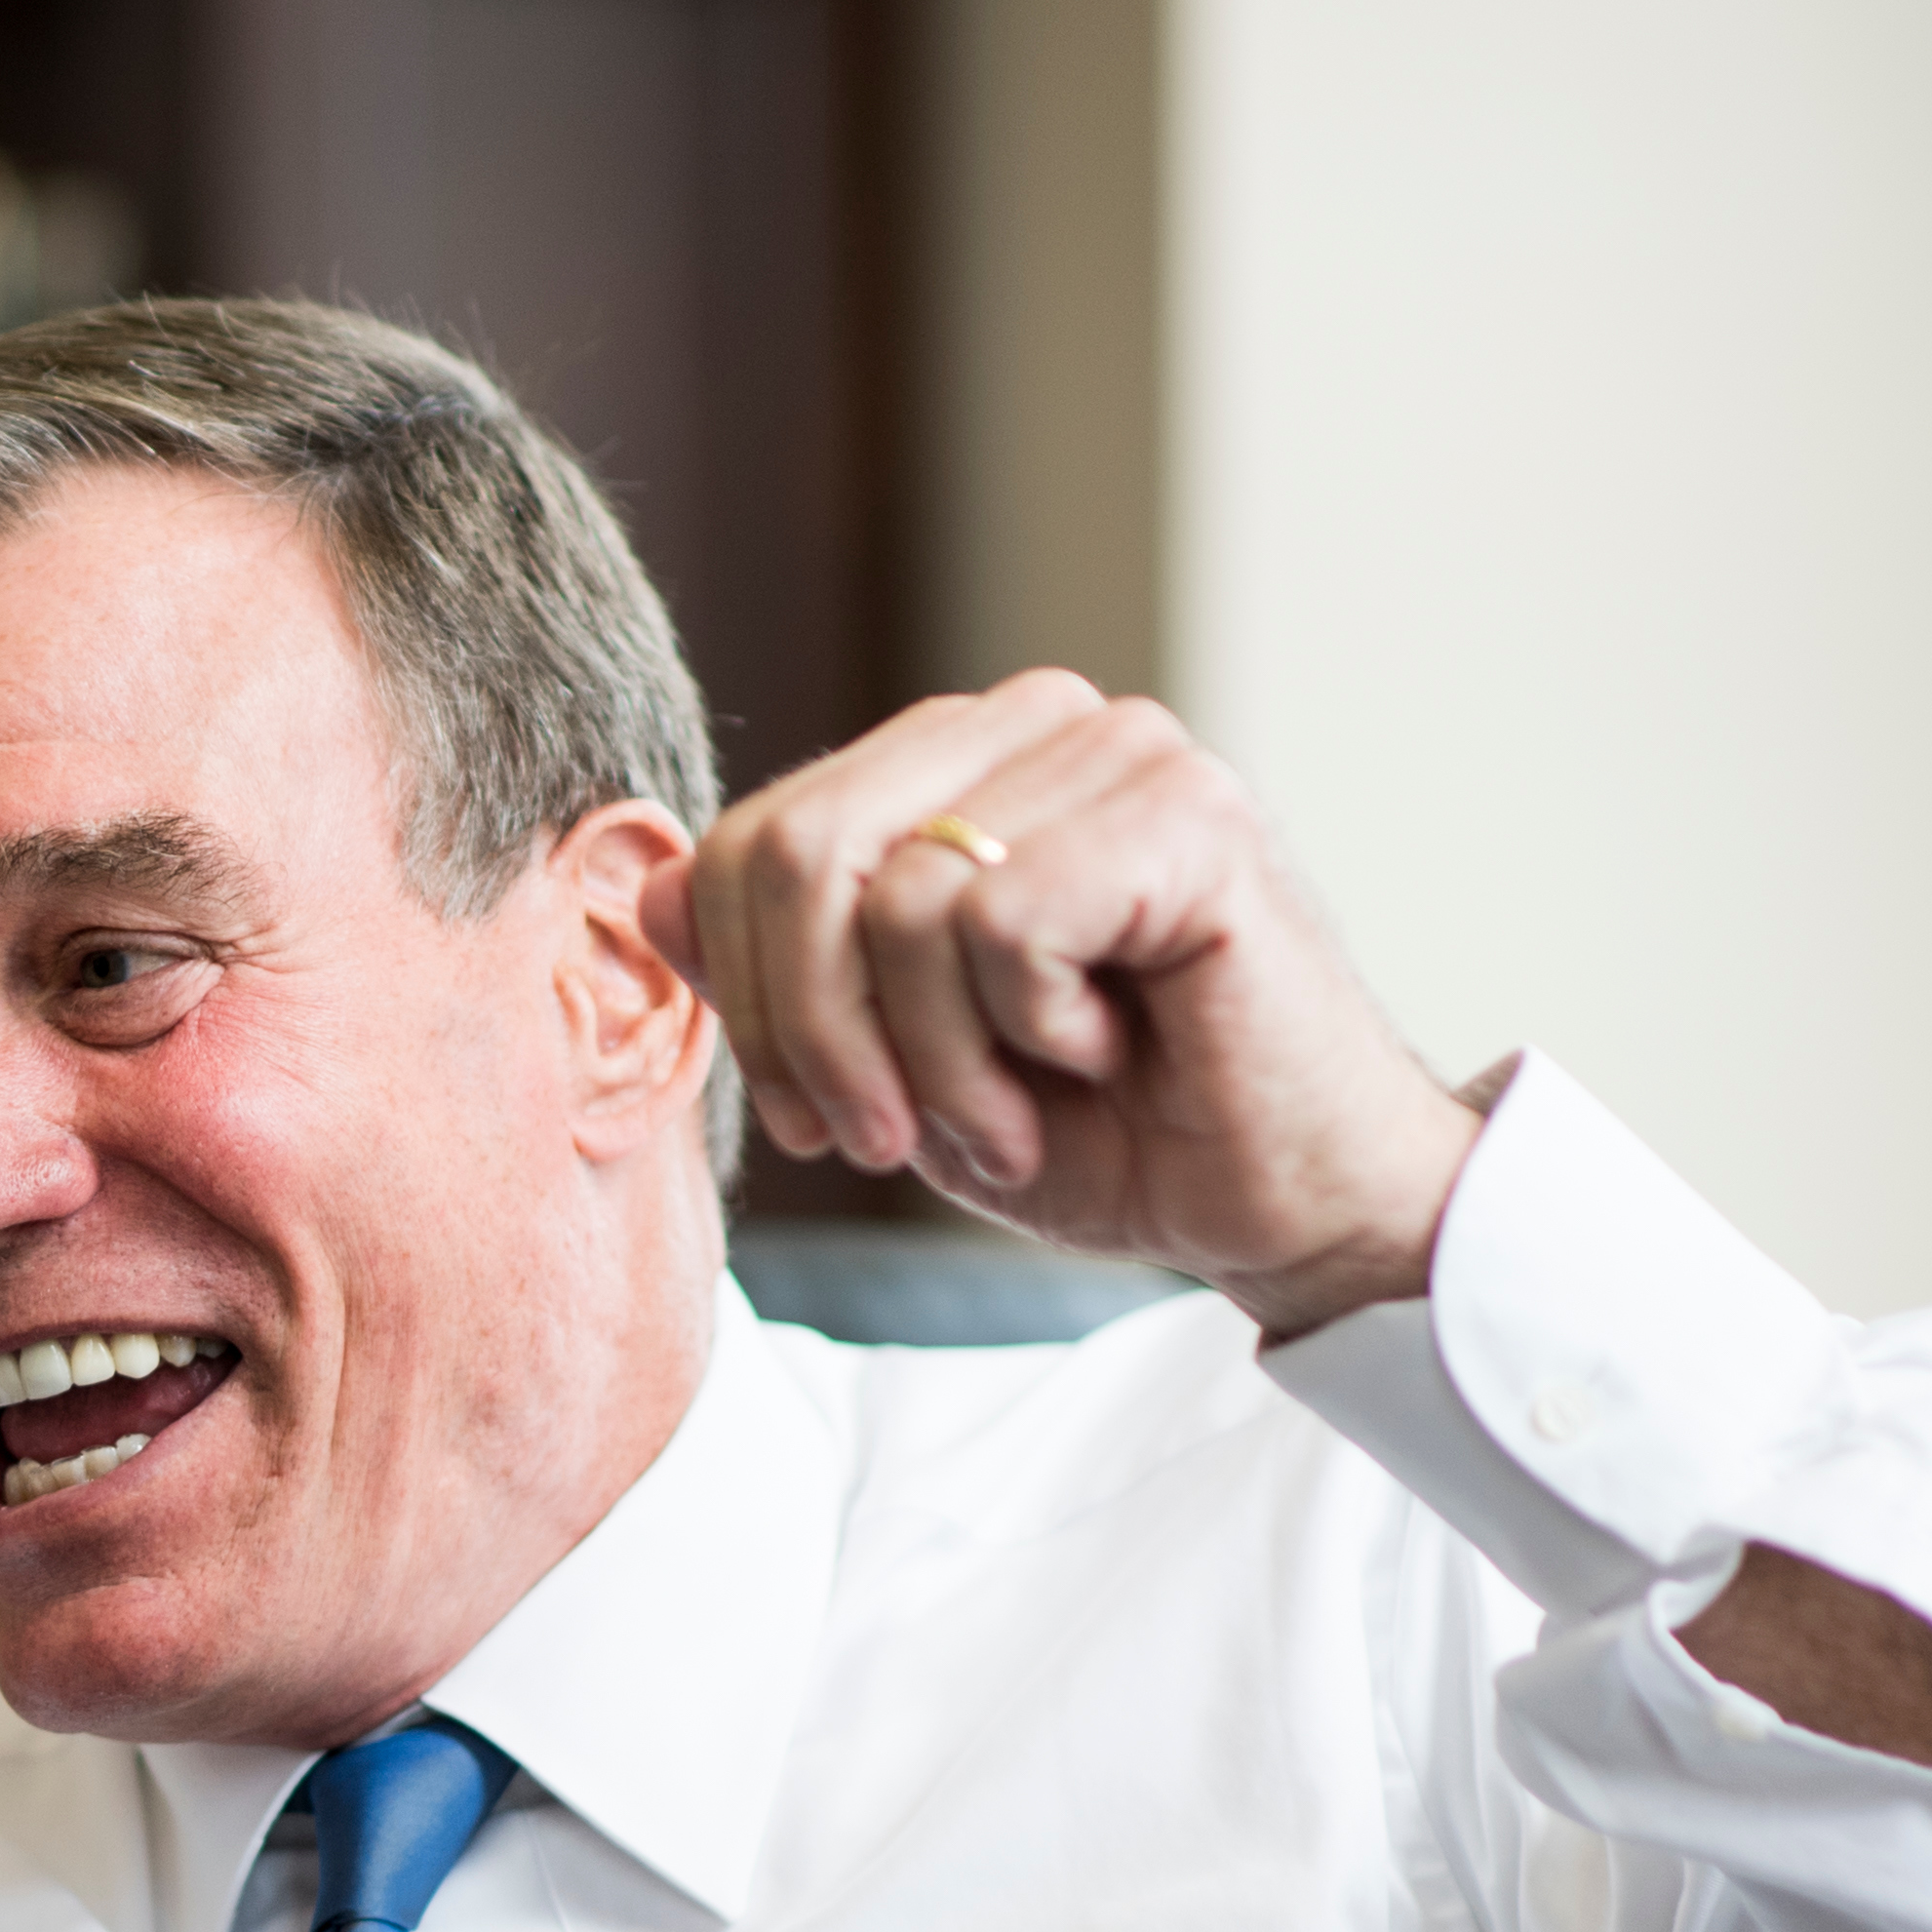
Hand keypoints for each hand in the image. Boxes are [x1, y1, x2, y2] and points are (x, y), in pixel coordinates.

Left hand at [647, 671, 1481, 1337]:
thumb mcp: (890, 1062)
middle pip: (797, 852)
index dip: (751, 1003)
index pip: (751, 841)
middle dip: (817, 1035)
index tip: (820, 1122)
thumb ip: (773, 968)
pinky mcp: (1191, 813)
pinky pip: (1000, 923)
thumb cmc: (1099, 1133)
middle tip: (892, 1137)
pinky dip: (1025, 1036)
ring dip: (937, 1061)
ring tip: (1018, 1111)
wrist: (1283, 1207)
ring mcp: (1122, 751)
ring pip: (896, 899)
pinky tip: (1105, 1055)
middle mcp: (1036, 724)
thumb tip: (648, 885)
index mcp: (956, 764)